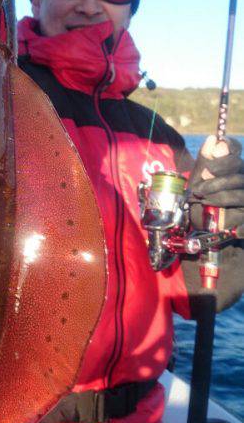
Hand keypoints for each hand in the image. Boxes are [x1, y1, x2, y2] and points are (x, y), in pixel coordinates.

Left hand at [183, 135, 243, 311]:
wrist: (184, 283)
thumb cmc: (184, 240)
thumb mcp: (188, 203)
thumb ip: (201, 172)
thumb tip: (215, 140)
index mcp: (225, 186)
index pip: (236, 157)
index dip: (227, 156)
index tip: (208, 166)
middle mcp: (238, 199)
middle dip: (223, 177)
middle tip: (202, 191)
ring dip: (228, 195)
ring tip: (208, 205)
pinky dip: (240, 221)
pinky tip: (228, 229)